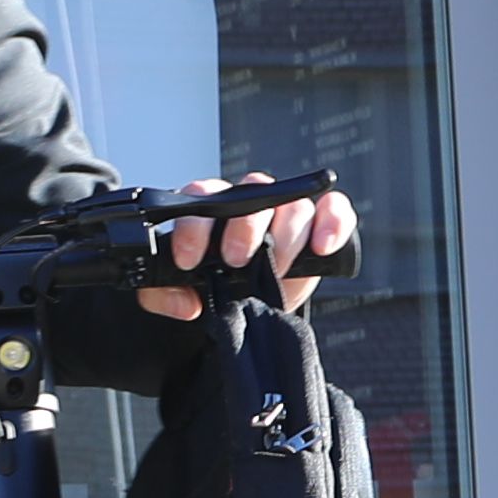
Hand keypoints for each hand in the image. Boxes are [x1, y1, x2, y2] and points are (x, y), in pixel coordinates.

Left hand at [140, 174, 357, 319]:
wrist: (248, 306)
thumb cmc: (211, 287)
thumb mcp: (173, 292)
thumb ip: (162, 294)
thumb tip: (185, 303)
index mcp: (210, 210)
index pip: (201, 196)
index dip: (194, 226)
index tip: (189, 259)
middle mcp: (250, 204)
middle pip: (254, 192)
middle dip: (245, 226)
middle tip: (235, 260)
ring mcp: (287, 214)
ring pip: (294, 204)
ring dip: (287, 234)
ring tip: (278, 268)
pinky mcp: (320, 228)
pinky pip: (336, 209)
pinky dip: (333, 223)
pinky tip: (322, 246)